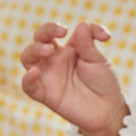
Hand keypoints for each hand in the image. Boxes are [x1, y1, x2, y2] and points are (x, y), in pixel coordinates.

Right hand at [20, 21, 128, 135]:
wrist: (108, 111)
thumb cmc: (103, 84)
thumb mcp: (99, 60)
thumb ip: (88, 43)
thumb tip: (82, 24)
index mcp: (66, 50)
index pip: (54, 31)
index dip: (60, 26)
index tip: (76, 31)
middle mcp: (53, 61)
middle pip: (37, 40)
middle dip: (45, 32)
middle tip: (60, 32)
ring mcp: (48, 76)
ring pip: (27, 58)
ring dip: (34, 50)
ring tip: (48, 49)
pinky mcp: (45, 94)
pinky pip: (28, 86)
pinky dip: (27, 79)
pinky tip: (35, 72)